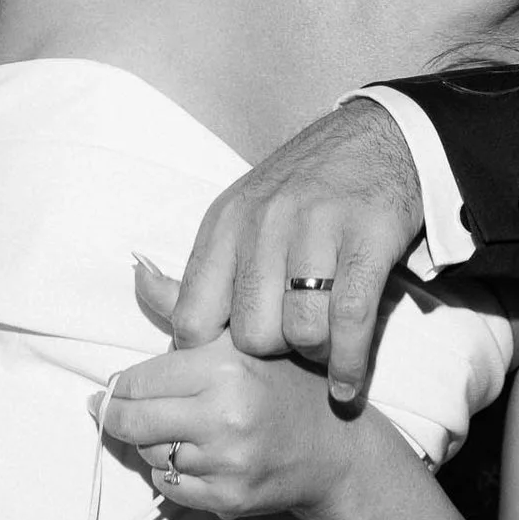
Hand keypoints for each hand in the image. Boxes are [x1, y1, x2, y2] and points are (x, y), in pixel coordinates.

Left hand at [101, 263, 362, 519]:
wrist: (336, 448)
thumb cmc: (286, 383)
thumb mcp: (241, 333)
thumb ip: (186, 303)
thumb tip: (138, 272)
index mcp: (225, 365)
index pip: (140, 380)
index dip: (120, 384)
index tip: (115, 385)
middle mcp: (225, 414)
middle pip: (134, 422)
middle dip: (116, 416)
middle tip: (110, 410)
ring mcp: (228, 461)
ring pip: (150, 455)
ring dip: (150, 443)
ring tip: (170, 427)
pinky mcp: (229, 498)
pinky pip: (170, 487)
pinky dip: (170, 473)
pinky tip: (190, 455)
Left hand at [172, 98, 423, 408]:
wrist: (379, 135)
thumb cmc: (304, 187)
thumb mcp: (241, 213)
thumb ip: (202, 264)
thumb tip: (140, 286)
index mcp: (226, 223)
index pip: (193, 318)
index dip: (208, 354)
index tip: (232, 361)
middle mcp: (265, 223)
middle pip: (251, 334)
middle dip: (271, 354)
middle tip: (289, 351)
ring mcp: (317, 228)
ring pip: (302, 331)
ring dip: (314, 356)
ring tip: (321, 354)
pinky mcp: (368, 237)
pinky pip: (351, 320)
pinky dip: (349, 363)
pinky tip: (346, 383)